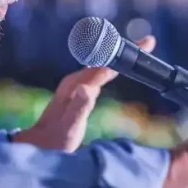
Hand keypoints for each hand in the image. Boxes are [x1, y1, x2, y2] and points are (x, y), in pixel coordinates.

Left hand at [13, 36, 156, 151]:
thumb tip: (88, 88)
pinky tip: (118, 67)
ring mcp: (77, 85)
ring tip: (139, 49)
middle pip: (104, 60)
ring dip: (120, 56)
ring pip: (102, 64)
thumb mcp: (69, 127)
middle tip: (148, 43)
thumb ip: (78, 108)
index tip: (143, 45)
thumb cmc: (55, 140)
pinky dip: (112, 67)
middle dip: (126, 49)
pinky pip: (99, 73)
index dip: (124, 55)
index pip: (104, 65)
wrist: (39, 144)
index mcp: (77, 85)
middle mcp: (76, 81)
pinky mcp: (79, 91)